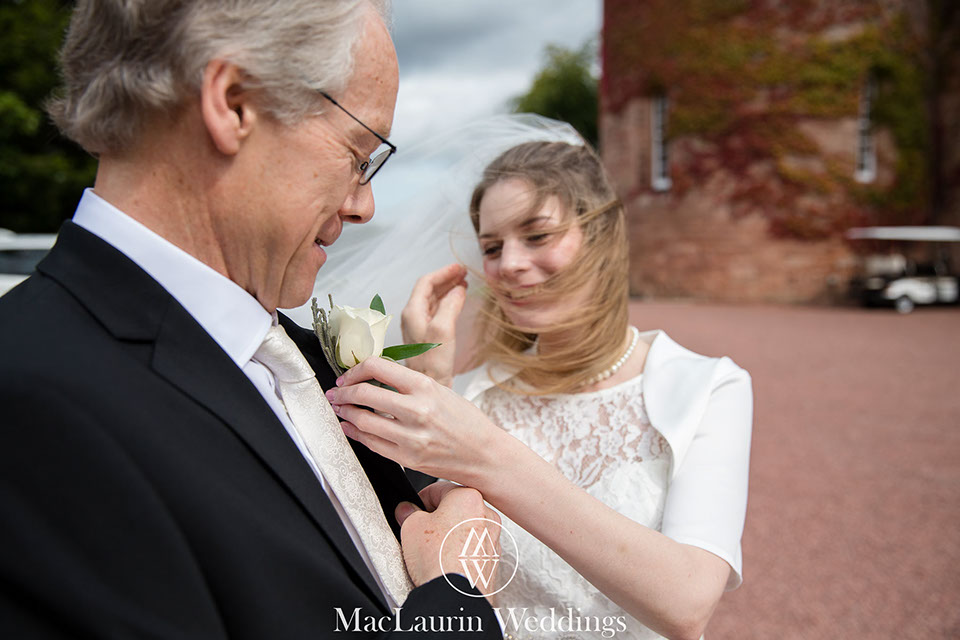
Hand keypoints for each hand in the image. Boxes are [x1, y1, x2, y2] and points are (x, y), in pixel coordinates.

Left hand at [326, 357, 502, 485]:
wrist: (484, 455)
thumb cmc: (466, 422)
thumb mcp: (441, 391)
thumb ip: (408, 385)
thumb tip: (373, 378)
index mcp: (425, 387)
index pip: (378, 367)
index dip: (356, 369)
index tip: (350, 375)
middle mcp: (417, 411)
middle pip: (364, 393)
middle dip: (343, 391)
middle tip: (337, 392)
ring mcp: (410, 437)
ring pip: (362, 420)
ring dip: (345, 412)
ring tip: (340, 408)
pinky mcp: (407, 458)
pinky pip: (371, 443)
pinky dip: (354, 433)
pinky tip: (349, 427)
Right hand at [395, 483, 500, 595]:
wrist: (454, 596)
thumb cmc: (439, 560)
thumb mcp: (411, 527)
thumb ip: (408, 512)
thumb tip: (406, 510)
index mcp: (469, 497)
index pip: (438, 489)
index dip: (420, 500)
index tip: (412, 510)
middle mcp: (487, 515)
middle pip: (455, 509)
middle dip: (437, 518)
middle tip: (420, 530)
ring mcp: (493, 539)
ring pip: (466, 529)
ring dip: (450, 535)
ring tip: (432, 550)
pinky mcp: (493, 561)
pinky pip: (473, 549)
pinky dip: (460, 552)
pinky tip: (446, 563)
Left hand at [400, 263, 466, 386]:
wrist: (430, 386)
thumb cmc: (433, 362)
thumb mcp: (443, 329)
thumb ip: (450, 305)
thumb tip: (458, 289)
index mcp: (412, 312)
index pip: (426, 283)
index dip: (443, 272)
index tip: (459, 268)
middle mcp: (412, 317)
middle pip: (428, 289)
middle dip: (446, 279)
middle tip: (463, 273)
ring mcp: (418, 326)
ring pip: (432, 300)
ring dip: (447, 289)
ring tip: (463, 283)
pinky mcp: (426, 336)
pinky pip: (436, 311)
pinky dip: (447, 301)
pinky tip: (457, 301)